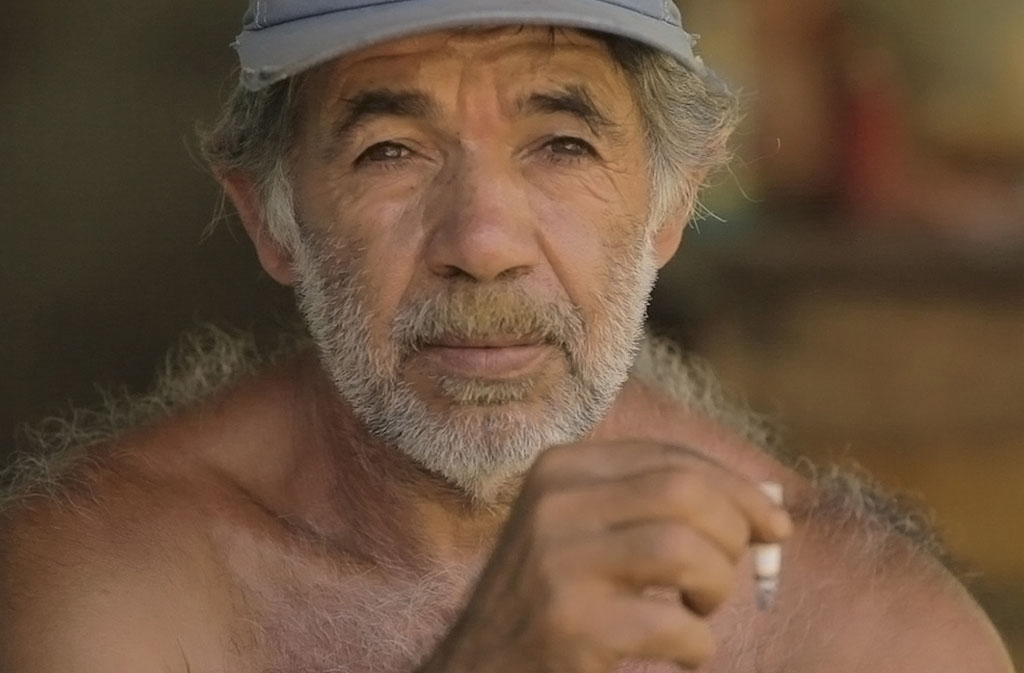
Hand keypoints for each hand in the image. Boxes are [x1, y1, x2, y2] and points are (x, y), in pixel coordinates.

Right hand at [419, 441, 792, 672]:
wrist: (480, 666)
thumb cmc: (553, 599)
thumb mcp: (582, 531)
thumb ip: (654, 507)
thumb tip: (767, 506)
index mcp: (560, 469)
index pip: (670, 457)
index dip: (738, 488)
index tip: (775, 527)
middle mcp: (553, 503)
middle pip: (684, 492)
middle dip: (733, 533)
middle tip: (728, 574)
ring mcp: (556, 562)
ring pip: (684, 550)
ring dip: (714, 588)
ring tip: (697, 613)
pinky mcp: (570, 624)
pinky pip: (675, 627)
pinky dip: (697, 648)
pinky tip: (679, 656)